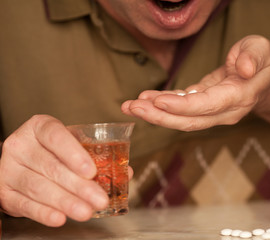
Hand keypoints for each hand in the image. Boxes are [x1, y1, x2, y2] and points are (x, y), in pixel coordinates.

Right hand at [0, 115, 133, 226]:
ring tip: (86, 212)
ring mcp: (8, 168)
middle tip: (99, 199)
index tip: (92, 171)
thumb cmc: (52, 152)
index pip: (55, 136)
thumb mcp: (71, 145)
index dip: (74, 154)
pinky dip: (43, 213)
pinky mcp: (3, 191)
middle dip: (78, 186)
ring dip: (65, 202)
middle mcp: (20, 144)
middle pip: (51, 166)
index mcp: (39, 127)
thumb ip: (95, 156)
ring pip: (39, 187)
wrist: (20, 162)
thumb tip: (125, 172)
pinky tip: (60, 218)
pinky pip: (24, 204)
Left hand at [121, 35, 269, 130]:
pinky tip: (144, 100)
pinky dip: (162, 106)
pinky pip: (181, 111)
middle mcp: (225, 112)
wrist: (263, 78)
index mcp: (239, 97)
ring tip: (130, 106)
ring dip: (155, 114)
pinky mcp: (203, 108)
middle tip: (132, 107)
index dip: (182, 107)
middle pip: (190, 120)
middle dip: (160, 116)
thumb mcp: (261, 50)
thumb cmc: (261, 61)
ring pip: (182, 120)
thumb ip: (254, 56)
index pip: (207, 106)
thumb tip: (244, 69)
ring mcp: (213, 113)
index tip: (158, 102)